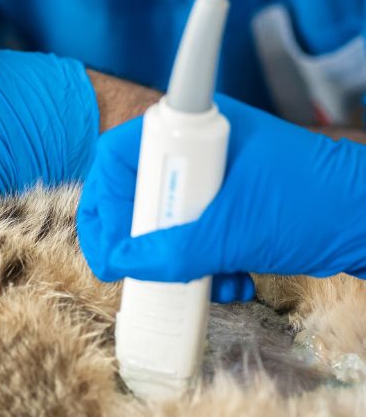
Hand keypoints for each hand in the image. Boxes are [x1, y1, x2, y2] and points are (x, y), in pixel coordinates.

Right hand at [77, 94, 365, 296]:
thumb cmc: (313, 207)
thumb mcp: (232, 234)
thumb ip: (171, 252)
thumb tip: (124, 264)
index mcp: (195, 129)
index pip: (120, 155)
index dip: (103, 201)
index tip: (106, 249)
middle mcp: (202, 147)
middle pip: (140, 192)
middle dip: (141, 240)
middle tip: (140, 273)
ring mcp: (220, 175)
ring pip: (168, 218)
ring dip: (175, 259)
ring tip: (196, 286)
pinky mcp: (237, 203)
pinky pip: (198, 232)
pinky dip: (205, 262)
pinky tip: (229, 285)